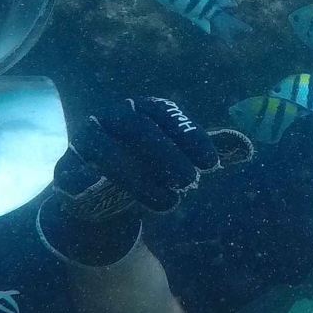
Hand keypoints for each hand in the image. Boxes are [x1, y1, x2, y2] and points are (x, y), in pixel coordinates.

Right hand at [37, 97, 253, 265]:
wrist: (98, 196)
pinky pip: (72, 173)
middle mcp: (111, 118)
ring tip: (168, 203)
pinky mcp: (64, 168)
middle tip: (192, 183)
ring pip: (107, 152)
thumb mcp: (176, 159)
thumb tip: (248, 148)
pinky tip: (106, 197)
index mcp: (141, 109)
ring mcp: (84, 141)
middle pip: (138, 129)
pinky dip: (86, 181)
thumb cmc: (144, 169)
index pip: (166, 113)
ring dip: (138, 177)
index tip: (212, 164)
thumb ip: (203, 152)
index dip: (189, 135)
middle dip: (167, 156)